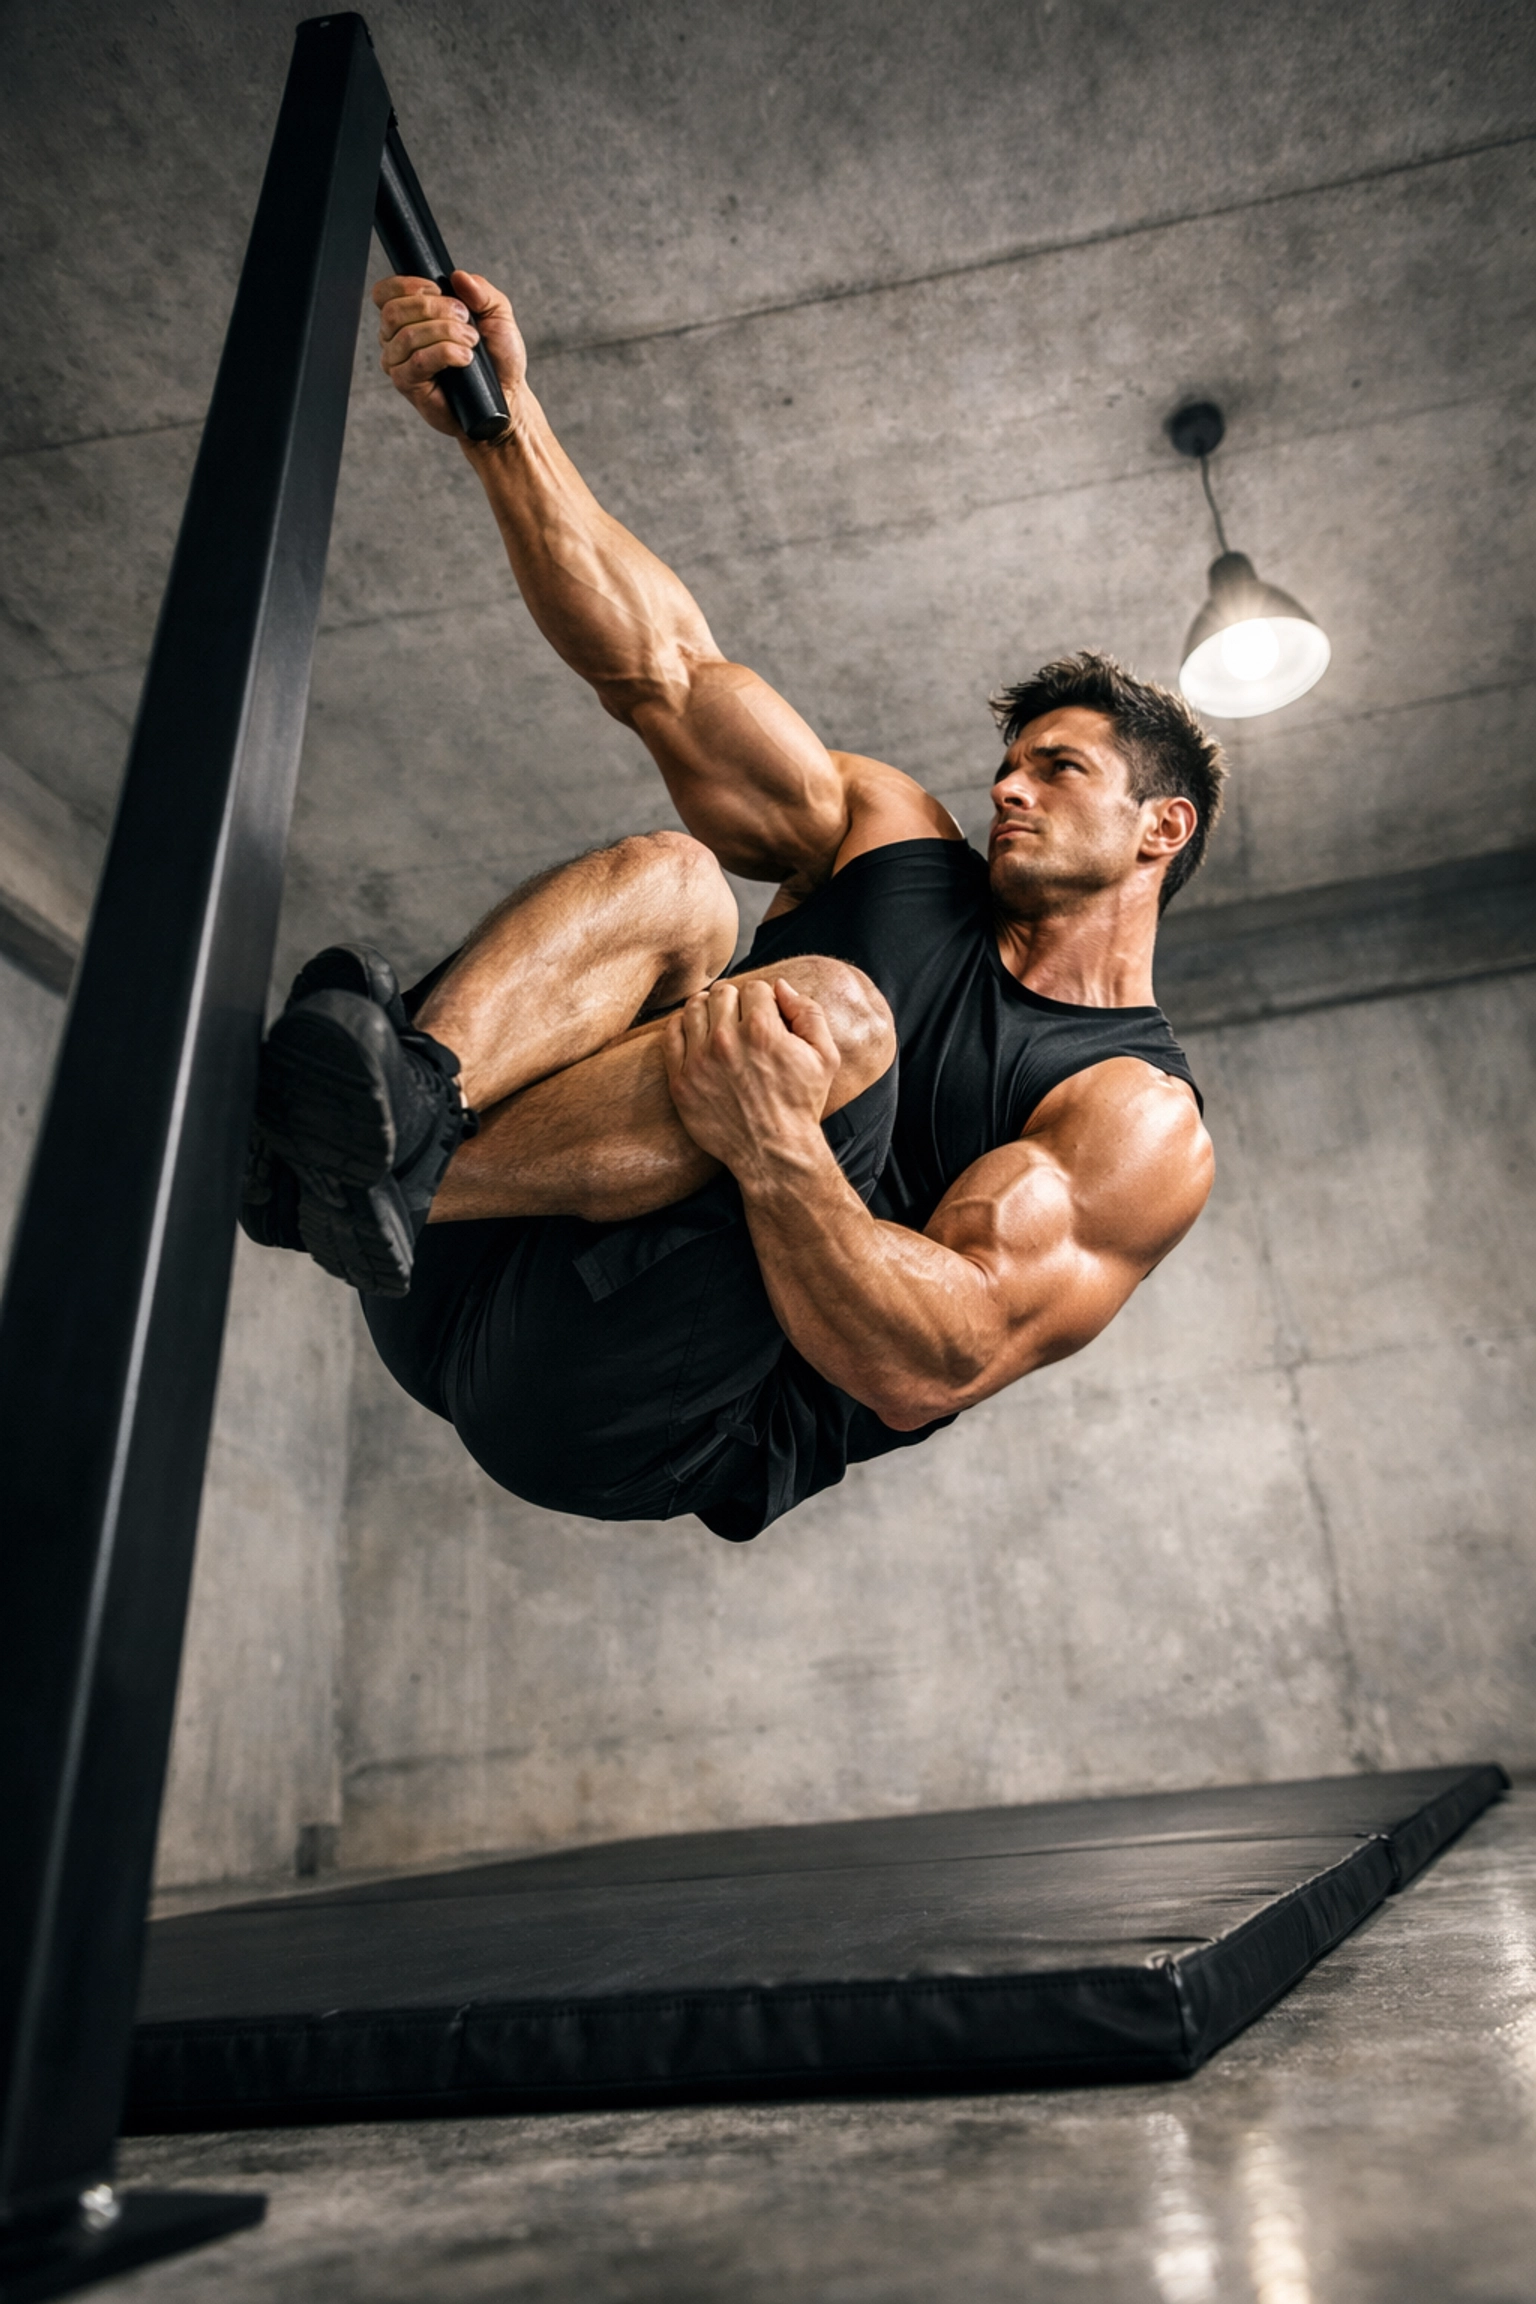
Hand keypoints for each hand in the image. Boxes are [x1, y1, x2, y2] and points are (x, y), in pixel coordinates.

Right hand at [373, 268, 526, 439]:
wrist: (506, 396)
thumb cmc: (497, 358)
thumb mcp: (497, 314)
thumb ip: (481, 291)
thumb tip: (459, 276)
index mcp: (409, 315)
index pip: (384, 293)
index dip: (406, 285)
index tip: (438, 289)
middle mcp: (396, 337)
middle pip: (394, 311)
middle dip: (435, 308)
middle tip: (466, 319)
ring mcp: (399, 362)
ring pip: (407, 335)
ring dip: (445, 332)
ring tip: (471, 341)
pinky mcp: (407, 385)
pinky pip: (417, 361)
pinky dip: (445, 353)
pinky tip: (465, 358)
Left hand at [663, 978, 840, 1181]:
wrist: (773, 1153)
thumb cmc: (801, 1105)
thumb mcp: (825, 1057)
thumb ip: (808, 1013)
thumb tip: (781, 987)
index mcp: (763, 1029)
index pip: (755, 987)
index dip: (764, 1000)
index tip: (766, 1017)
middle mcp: (726, 1040)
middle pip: (722, 992)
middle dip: (736, 1002)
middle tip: (742, 1022)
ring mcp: (699, 1060)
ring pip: (694, 1007)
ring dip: (708, 1010)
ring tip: (719, 1026)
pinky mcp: (681, 1080)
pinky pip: (671, 1034)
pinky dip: (683, 1028)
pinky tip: (698, 1038)